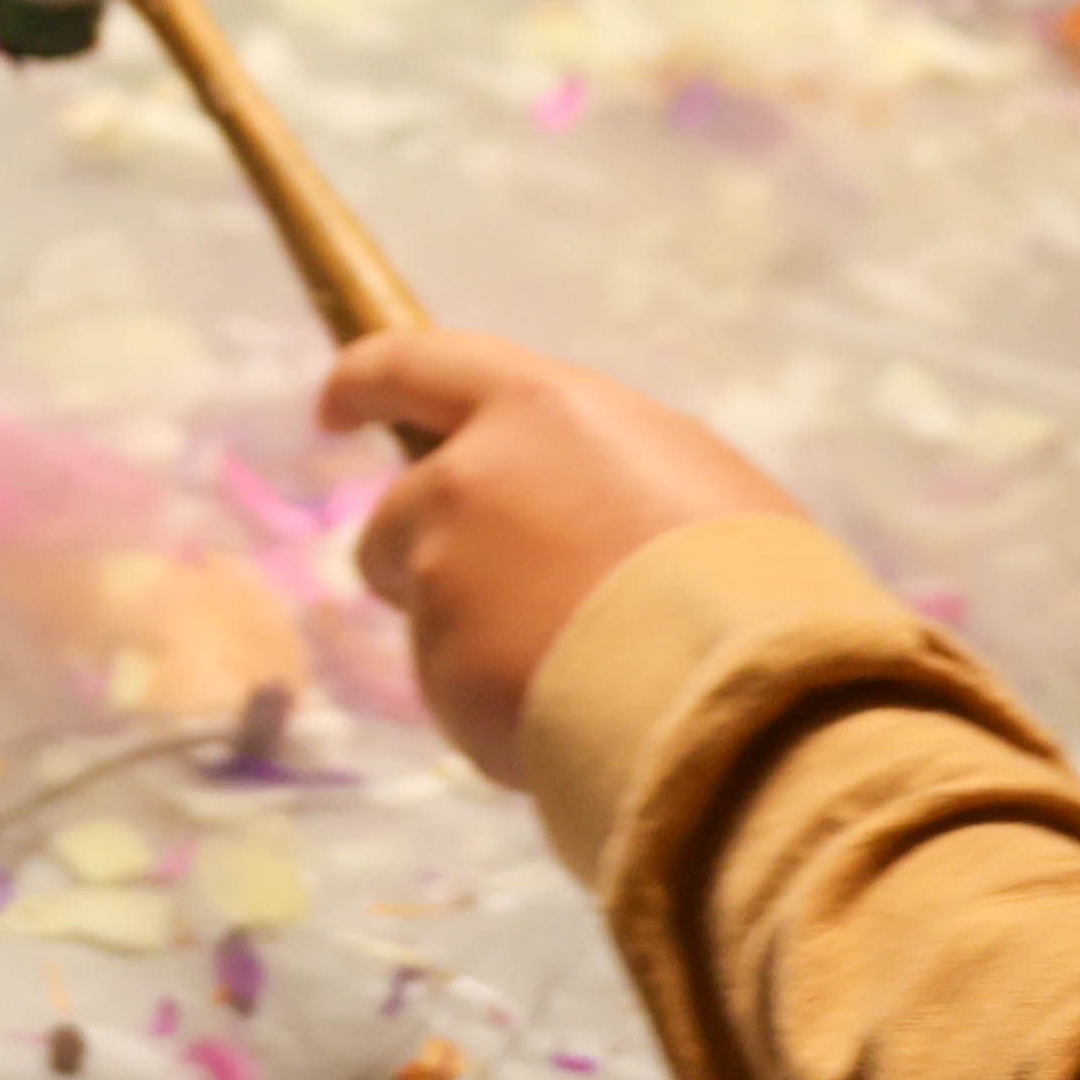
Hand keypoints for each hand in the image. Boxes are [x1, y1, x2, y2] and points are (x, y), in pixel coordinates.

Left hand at [324, 330, 806, 788]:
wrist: (739, 693)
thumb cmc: (746, 575)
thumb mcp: (684, 471)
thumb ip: (589, 467)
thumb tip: (557, 505)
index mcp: (538, 410)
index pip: (419, 365)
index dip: (365, 380)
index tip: (332, 404)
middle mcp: (468, 481)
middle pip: (398, 514)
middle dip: (426, 556)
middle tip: (511, 608)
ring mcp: (444, 579)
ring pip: (425, 612)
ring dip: (473, 637)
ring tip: (582, 667)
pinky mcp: (442, 673)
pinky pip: (457, 691)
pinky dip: (499, 707)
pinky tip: (580, 713)